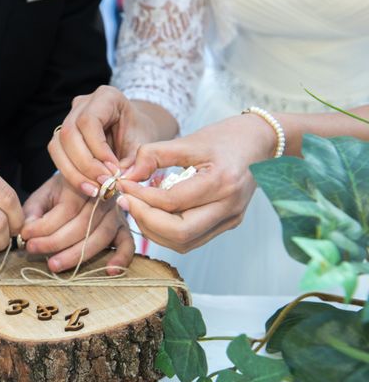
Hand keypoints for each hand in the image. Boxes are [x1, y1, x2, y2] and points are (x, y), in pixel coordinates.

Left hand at [21, 173, 133, 273]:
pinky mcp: (124, 227)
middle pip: (82, 224)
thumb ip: (33, 212)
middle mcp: (103, 196)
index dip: (44, 226)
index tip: (25, 236)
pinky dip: (121, 258)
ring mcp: (116, 213)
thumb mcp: (43, 195)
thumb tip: (26, 232)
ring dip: (77, 255)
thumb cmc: (61, 193)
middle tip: (33, 250)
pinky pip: (127, 244)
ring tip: (54, 265)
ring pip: (100, 236)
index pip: (66, 209)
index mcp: (83, 183)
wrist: (86, 182)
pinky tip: (109, 271)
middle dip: (55, 242)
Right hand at [48, 85, 177, 196]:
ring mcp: (68, 118)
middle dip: (85, 164)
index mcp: (106, 97)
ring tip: (95, 190)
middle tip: (104, 184)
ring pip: (57, 146)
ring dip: (74, 173)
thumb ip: (137, 163)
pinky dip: (71, 174)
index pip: (89, 121)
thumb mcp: (145, 146)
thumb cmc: (139, 134)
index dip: (98, 149)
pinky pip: (58, 155)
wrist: (133, 131)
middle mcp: (82, 104)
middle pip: (69, 134)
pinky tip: (87, 187)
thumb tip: (121, 181)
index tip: (114, 170)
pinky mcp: (62, 136)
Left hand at [116, 114, 276, 252]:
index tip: (123, 185)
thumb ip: (153, 155)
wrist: (258, 143)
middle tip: (125, 202)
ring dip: (153, 229)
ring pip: (183, 243)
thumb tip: (125, 175)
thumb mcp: (187, 140)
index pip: (173, 202)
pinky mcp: (226, 225)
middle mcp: (230, 207)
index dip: (141, 197)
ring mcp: (230, 220)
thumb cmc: (223, 138)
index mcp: (223, 181)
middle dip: (145, 219)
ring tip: (137, 207)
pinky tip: (154, 212)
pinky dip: (166, 231)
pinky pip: (190, 239)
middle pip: (178, 232)